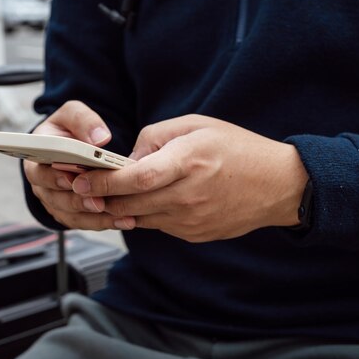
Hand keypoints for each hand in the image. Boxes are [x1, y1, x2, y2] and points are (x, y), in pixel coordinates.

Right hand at [23, 101, 134, 229]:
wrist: (72, 147)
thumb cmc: (68, 130)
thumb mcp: (72, 115)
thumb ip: (83, 120)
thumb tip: (100, 138)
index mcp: (36, 159)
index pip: (39, 172)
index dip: (54, 177)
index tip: (71, 178)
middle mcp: (43, 184)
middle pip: (57, 199)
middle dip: (79, 201)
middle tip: (99, 202)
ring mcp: (56, 202)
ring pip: (72, 215)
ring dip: (96, 217)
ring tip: (120, 215)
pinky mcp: (71, 214)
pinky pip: (85, 223)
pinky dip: (105, 223)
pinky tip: (125, 220)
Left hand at [71, 114, 308, 241]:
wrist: (278, 185)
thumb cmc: (238, 148)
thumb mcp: (196, 125)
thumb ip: (156, 137)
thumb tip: (128, 158)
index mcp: (188, 162)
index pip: (136, 177)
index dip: (104, 182)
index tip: (81, 181)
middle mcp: (188, 195)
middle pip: (131, 203)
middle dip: (101, 198)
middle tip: (80, 191)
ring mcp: (192, 220)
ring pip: (140, 218)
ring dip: (118, 209)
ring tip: (104, 197)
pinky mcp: (194, 234)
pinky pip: (158, 226)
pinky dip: (143, 215)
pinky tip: (140, 203)